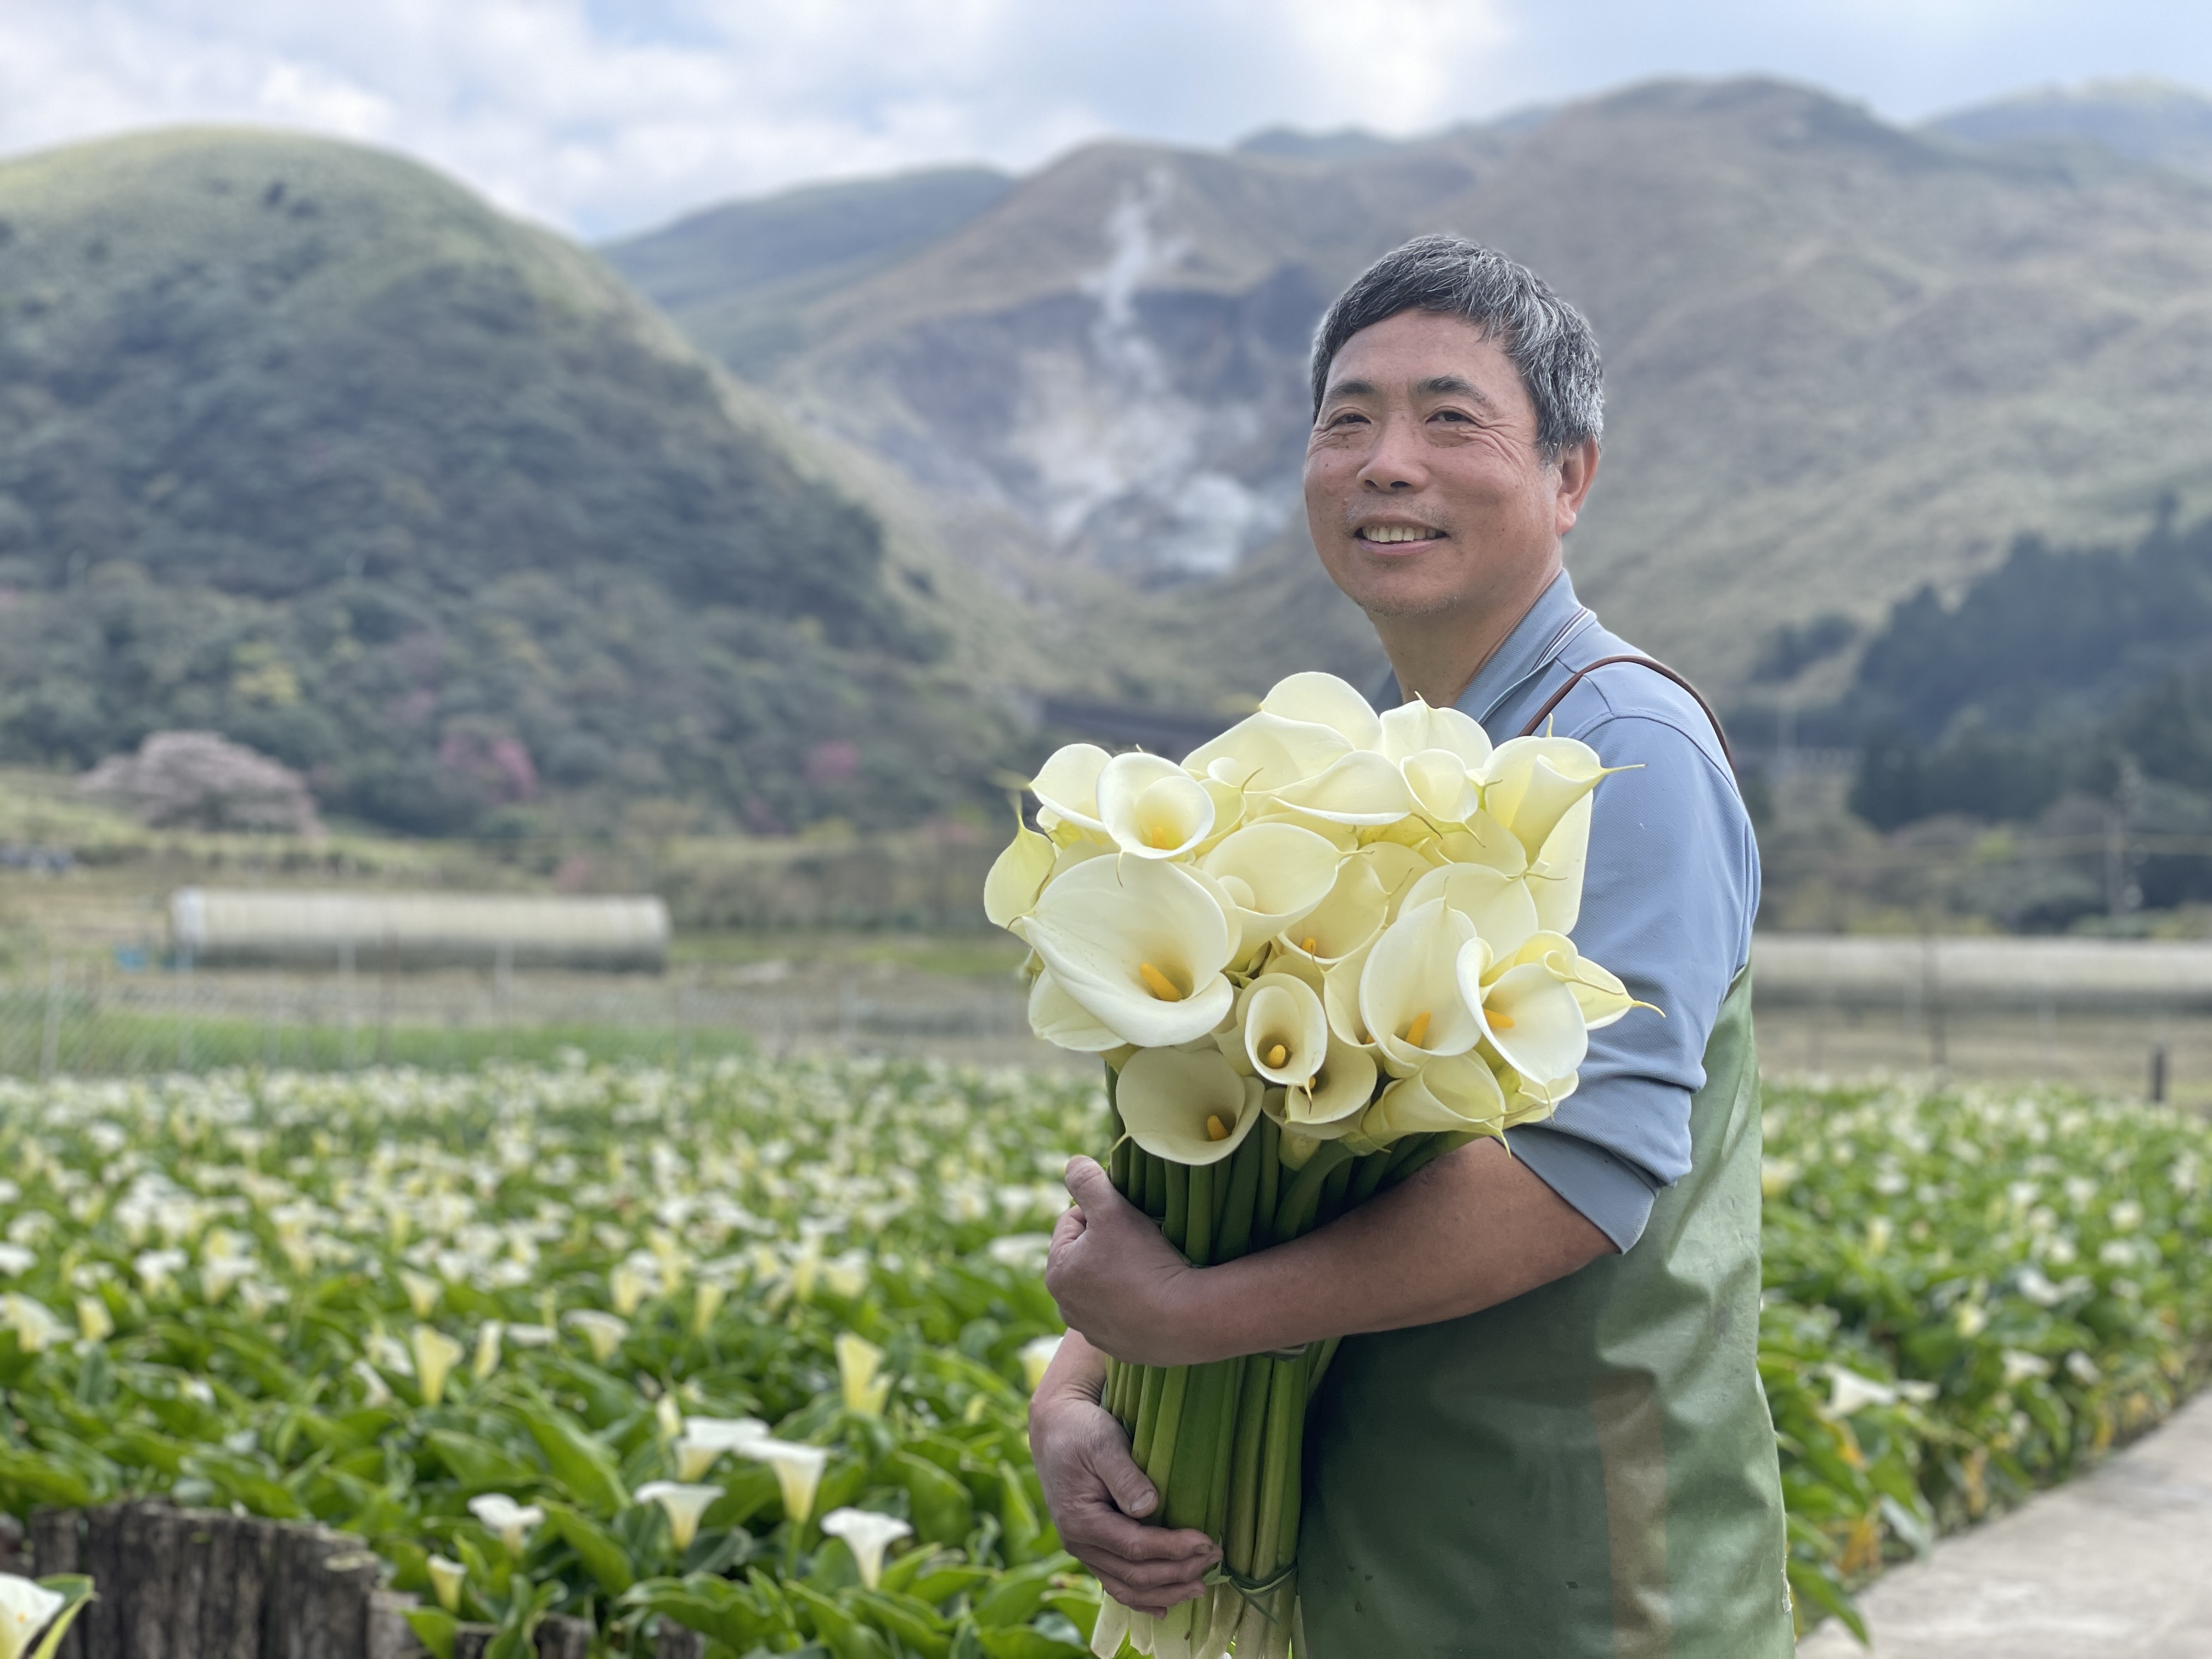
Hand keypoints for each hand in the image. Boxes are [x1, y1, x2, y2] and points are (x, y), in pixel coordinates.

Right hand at [1029, 1337, 1218, 1613]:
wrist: (1055, 1428)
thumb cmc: (1081, 1430)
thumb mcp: (1103, 1443)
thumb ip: (1125, 1475)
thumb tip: (1149, 1507)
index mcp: (1081, 1520)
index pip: (1135, 1547)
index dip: (1173, 1549)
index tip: (1207, 1542)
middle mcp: (1079, 1543)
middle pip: (1133, 1574)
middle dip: (1177, 1572)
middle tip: (1214, 1559)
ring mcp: (1083, 1549)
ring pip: (1125, 1587)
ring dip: (1164, 1592)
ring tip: (1200, 1587)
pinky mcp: (1091, 1548)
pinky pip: (1116, 1583)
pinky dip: (1141, 1597)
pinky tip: (1163, 1606)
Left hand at [1046, 1157, 1206, 1365]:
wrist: (1186, 1319)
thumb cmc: (1143, 1260)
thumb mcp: (1112, 1208)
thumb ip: (1087, 1181)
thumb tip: (1072, 1163)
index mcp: (1057, 1274)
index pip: (1072, 1224)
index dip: (1100, 1211)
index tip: (1126, 1216)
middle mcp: (1067, 1309)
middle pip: (1087, 1257)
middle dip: (1109, 1244)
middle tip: (1141, 1240)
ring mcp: (1094, 1332)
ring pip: (1105, 1286)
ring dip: (1122, 1273)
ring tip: (1150, 1266)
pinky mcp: (1121, 1349)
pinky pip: (1125, 1313)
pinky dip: (1137, 1301)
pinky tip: (1157, 1293)